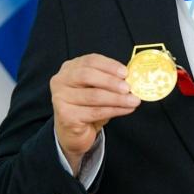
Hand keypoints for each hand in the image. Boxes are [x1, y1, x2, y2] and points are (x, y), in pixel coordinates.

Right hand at [50, 53, 139, 173]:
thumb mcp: (98, 88)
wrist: (74, 133)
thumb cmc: (88, 106)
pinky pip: (95, 112)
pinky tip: (126, 109)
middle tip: (129, 88)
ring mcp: (60, 98)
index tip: (125, 72)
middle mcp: (61, 81)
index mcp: (70, 68)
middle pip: (87, 76)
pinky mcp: (66, 116)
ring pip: (93, 96)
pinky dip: (114, 110)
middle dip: (111, 81)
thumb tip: (131, 78)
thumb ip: (109, 80)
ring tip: (134, 101)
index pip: (90, 61)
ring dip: (117, 98)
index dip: (109, 65)